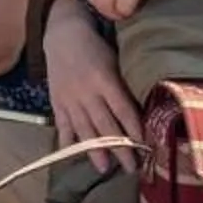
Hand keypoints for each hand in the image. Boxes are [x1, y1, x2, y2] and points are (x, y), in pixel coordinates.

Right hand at [43, 0, 144, 173]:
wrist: (62, 34)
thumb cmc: (96, 48)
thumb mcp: (115, 61)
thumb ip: (124, 86)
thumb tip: (142, 113)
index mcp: (104, 79)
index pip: (123, 109)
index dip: (134, 129)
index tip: (146, 147)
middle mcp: (86, 91)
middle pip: (105, 125)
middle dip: (119, 148)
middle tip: (131, 168)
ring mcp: (69, 97)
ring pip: (83, 128)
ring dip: (94, 150)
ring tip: (103, 168)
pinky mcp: (56, 100)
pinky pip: (62, 123)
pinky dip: (66, 138)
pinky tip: (72, 153)